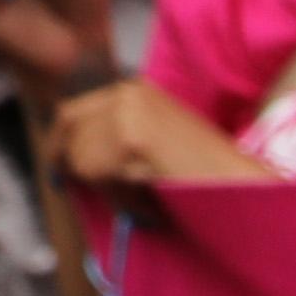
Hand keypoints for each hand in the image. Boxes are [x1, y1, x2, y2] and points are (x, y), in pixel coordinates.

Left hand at [39, 76, 255, 191]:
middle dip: (73, 166)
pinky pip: (101, 177)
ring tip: (143, 202)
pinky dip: (122, 199)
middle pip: (71, 133)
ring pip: (83, 159)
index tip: (55, 167)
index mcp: (136, 91)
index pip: (72, 112)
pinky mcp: (131, 138)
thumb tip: (71, 156)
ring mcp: (129, 113)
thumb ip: (118, 137)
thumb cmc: (207, 174)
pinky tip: (150, 204)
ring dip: (108, 190)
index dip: (58, 142)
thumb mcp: (157, 140)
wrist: (240, 185)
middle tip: (79, 188)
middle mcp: (129, 94)